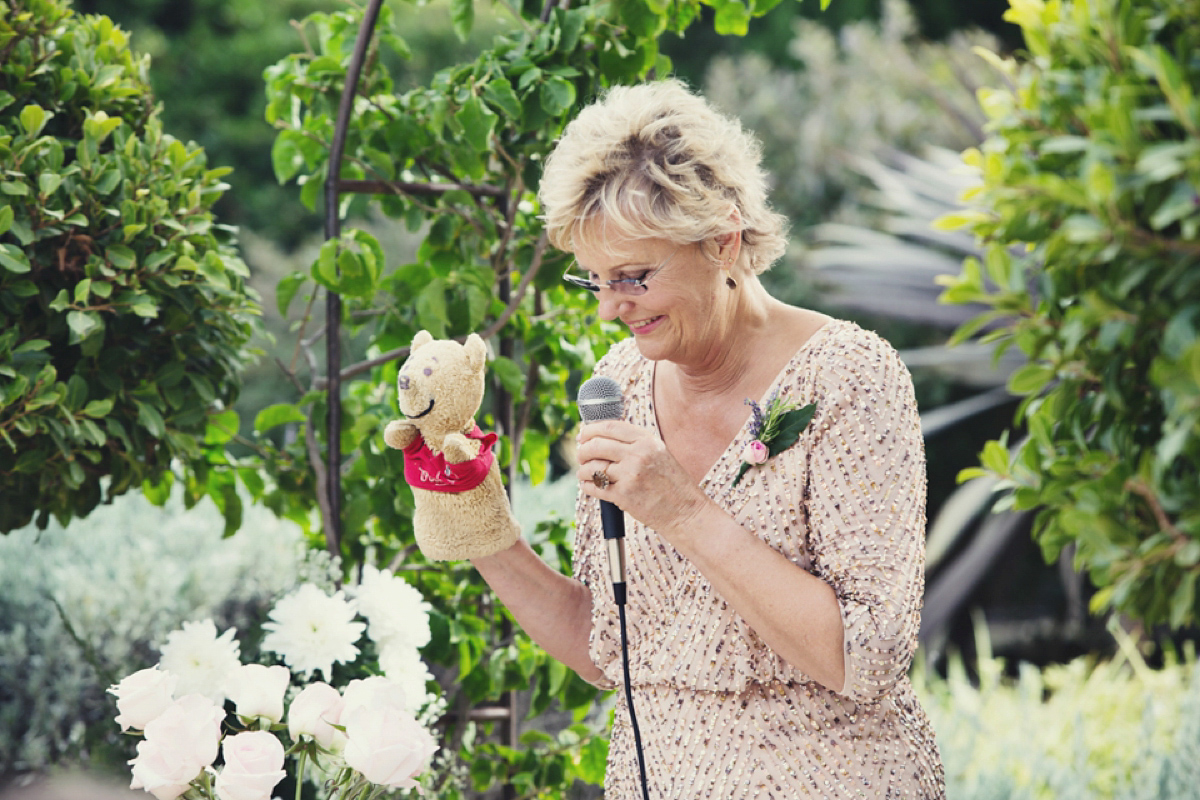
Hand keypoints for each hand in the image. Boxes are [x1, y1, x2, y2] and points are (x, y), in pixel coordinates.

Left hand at [575, 420, 710, 535]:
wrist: (685, 511)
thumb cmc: (671, 484)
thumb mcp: (658, 453)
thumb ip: (635, 443)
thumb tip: (602, 436)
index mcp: (647, 441)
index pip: (609, 427)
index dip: (591, 430)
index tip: (583, 435)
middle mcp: (638, 454)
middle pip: (596, 445)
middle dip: (583, 450)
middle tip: (581, 455)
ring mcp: (630, 475)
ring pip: (592, 466)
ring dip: (583, 470)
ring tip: (584, 473)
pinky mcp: (623, 496)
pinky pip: (595, 487)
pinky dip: (587, 485)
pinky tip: (588, 485)